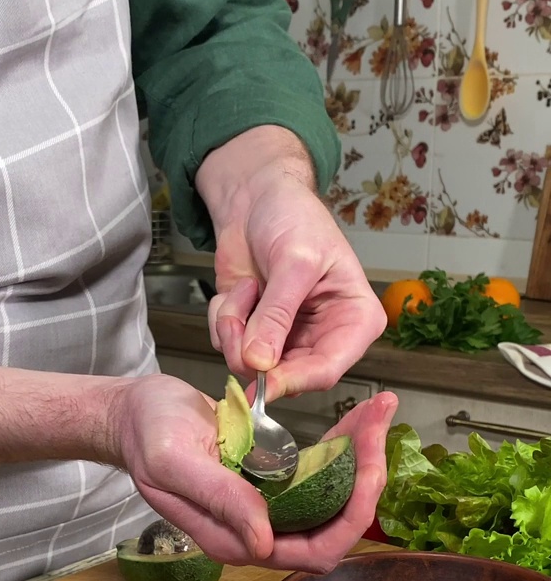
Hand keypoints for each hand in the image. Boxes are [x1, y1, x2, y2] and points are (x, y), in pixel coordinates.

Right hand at [114, 373, 396, 570]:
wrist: (132, 414)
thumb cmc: (146, 434)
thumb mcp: (174, 462)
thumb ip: (218, 500)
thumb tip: (263, 542)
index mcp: (235, 540)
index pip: (315, 551)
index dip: (352, 513)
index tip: (368, 462)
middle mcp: (258, 532)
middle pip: (336, 527)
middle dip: (367, 479)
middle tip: (379, 422)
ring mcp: (266, 508)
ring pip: (334, 500)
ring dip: (361, 459)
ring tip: (375, 412)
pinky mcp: (272, 482)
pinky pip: (320, 475)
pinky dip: (343, 448)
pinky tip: (354, 420)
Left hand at [196, 127, 387, 400]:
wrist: (258, 198)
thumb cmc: (294, 217)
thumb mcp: (293, 262)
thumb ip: (277, 314)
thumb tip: (261, 361)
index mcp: (355, 320)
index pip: (328, 368)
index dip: (294, 380)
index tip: (263, 382)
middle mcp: (324, 336)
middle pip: (287, 376)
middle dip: (253, 349)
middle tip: (239, 319)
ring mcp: (288, 339)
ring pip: (251, 365)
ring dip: (235, 328)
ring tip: (247, 288)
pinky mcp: (256, 334)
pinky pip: (229, 348)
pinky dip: (224, 320)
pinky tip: (241, 290)